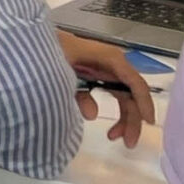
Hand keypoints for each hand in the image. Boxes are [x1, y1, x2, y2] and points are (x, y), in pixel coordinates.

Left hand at [59, 31, 155, 146]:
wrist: (35, 40)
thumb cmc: (50, 48)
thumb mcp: (61, 68)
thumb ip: (76, 92)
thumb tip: (92, 115)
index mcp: (109, 58)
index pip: (134, 81)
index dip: (143, 101)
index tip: (148, 121)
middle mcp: (113, 64)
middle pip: (131, 94)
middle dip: (133, 119)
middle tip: (128, 143)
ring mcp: (106, 71)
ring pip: (124, 97)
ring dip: (124, 119)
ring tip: (113, 137)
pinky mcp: (98, 76)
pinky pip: (113, 96)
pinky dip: (114, 112)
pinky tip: (110, 128)